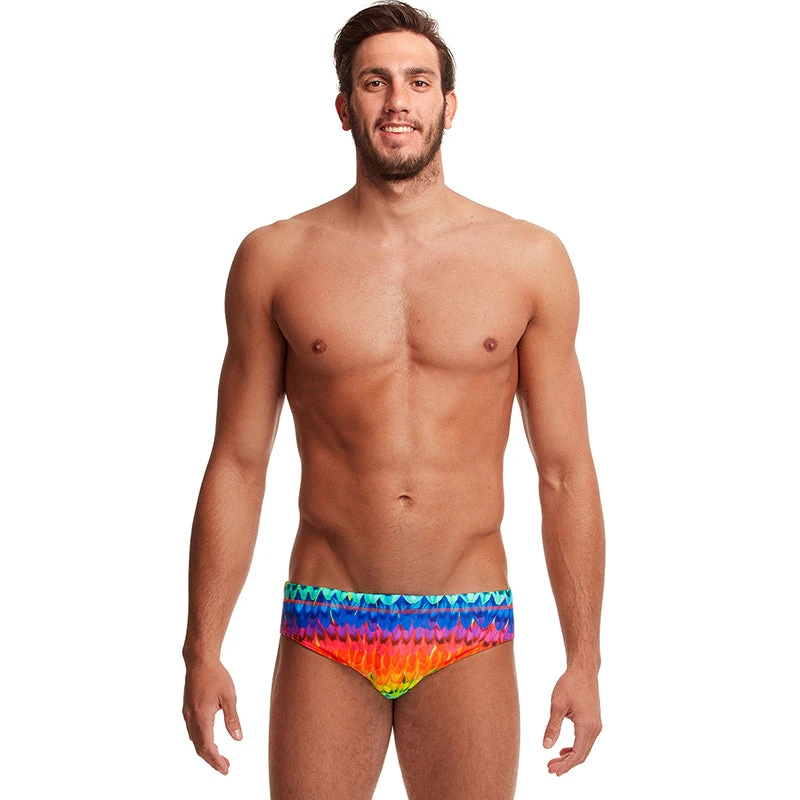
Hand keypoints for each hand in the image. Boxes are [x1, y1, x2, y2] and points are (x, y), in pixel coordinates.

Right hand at [182, 658, 241, 773]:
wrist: (199, 660)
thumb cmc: (216, 675)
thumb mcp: (229, 696)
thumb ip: (232, 718)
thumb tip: (238, 738)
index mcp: (201, 717)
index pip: (208, 747)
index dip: (216, 761)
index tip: (226, 769)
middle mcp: (191, 718)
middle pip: (199, 747)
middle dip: (212, 760)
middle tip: (225, 768)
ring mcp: (187, 714)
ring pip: (195, 740)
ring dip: (206, 751)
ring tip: (220, 758)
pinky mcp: (187, 709)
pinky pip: (192, 732)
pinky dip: (201, 741)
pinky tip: (210, 741)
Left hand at [543, 667, 601, 775]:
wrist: (583, 671)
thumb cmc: (570, 684)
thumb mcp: (557, 705)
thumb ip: (552, 727)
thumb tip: (546, 747)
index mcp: (587, 726)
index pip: (577, 754)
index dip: (565, 765)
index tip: (553, 771)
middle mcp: (595, 728)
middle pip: (582, 754)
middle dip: (566, 764)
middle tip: (550, 768)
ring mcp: (596, 725)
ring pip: (584, 748)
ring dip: (570, 757)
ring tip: (554, 761)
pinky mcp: (594, 721)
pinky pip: (585, 741)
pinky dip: (575, 748)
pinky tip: (563, 750)